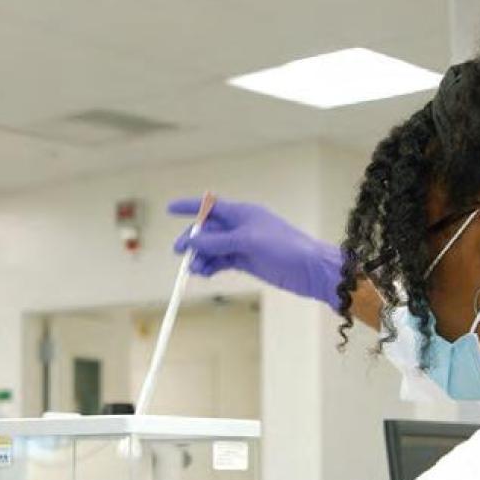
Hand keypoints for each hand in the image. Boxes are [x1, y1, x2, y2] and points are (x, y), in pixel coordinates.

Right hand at [170, 197, 345, 307]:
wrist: (310, 269)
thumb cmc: (285, 248)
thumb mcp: (247, 242)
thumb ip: (218, 242)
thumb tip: (192, 242)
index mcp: (243, 213)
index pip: (210, 206)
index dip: (189, 207)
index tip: (170, 209)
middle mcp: (242, 227)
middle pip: (208, 231)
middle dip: (193, 241)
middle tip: (180, 254)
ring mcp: (244, 245)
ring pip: (214, 248)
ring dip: (202, 257)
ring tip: (196, 270)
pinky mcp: (248, 261)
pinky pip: (222, 261)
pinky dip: (212, 266)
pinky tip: (206, 273)